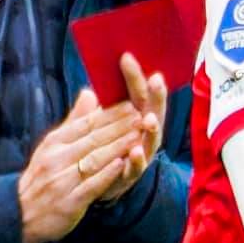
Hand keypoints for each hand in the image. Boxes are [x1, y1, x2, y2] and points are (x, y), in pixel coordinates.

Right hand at [20, 88, 147, 242]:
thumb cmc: (42, 177)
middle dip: (119, 127)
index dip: (109, 114)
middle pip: (93, 139)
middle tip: (141, 116)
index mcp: (54, 143)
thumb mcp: (52, 146)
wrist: (20, 214)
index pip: (85, 124)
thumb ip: (74, 121)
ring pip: (94, 160)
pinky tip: (122, 164)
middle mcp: (57, 159)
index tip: (131, 105)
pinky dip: (107, 174)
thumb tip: (90, 93)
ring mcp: (62, 181)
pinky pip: (91, 185)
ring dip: (117, 147)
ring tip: (137, 136)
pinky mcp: (69, 203)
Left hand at [98, 54, 171, 202]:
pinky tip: (134, 151)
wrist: (94, 185)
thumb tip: (87, 91)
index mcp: (135, 118)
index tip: (127, 57)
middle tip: (156, 79)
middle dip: (156, 96)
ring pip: (151, 140)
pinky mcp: (131, 175)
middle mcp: (144, 135)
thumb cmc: (100, 150)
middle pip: (153, 111)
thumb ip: (93, 112)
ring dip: (152, 129)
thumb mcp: (95, 128)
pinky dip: (136, 160)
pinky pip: (136, 168)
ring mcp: (141, 155)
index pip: (138, 92)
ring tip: (149, 118)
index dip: (134, 76)